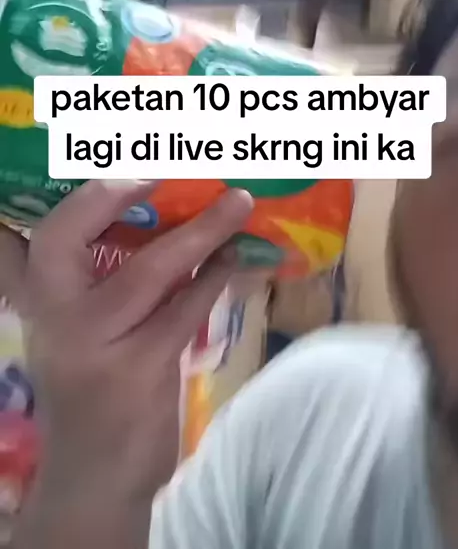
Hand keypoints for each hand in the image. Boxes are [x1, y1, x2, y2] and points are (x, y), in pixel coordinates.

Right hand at [0, 182, 251, 509]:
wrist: (94, 471)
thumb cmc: (90, 384)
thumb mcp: (72, 328)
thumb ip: (87, 276)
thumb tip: (144, 217)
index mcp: (39, 297)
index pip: (42, 234)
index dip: (81, 196)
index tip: (127, 166)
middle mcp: (54, 315)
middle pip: (66, 239)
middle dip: (112, 195)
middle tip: (160, 166)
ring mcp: (94, 342)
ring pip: (149, 270)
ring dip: (200, 231)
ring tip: (238, 201)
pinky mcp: (137, 370)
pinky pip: (183, 310)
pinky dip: (214, 278)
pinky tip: (237, 258)